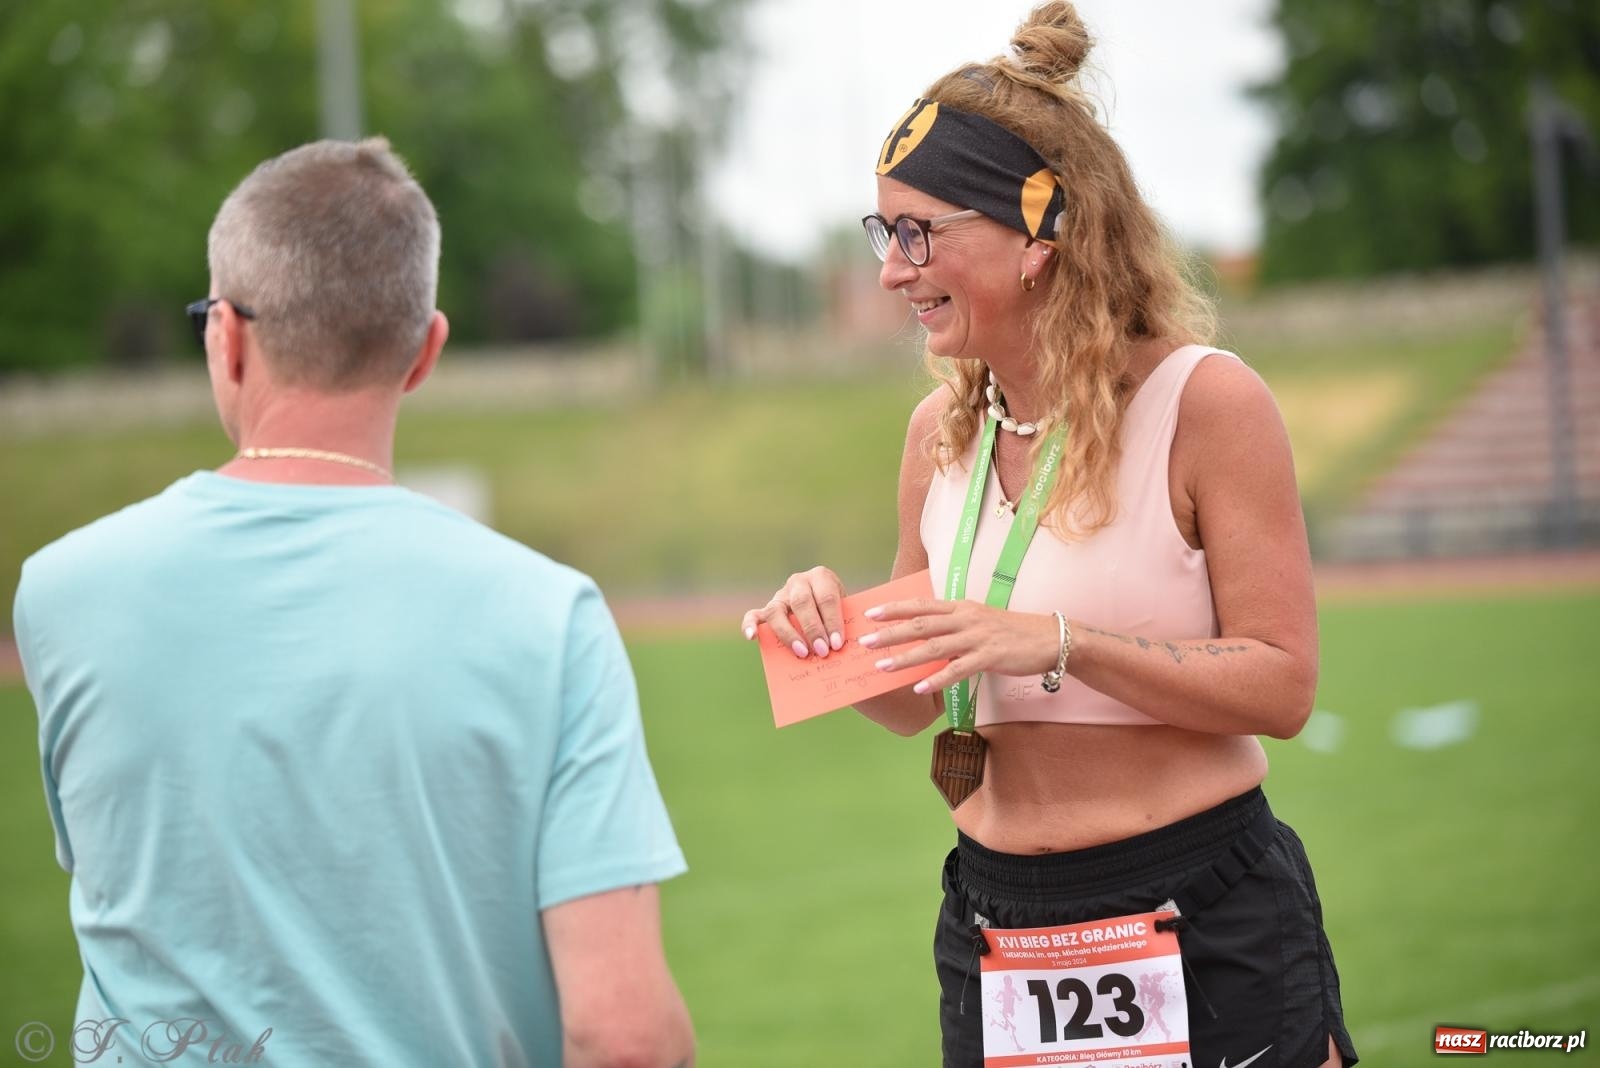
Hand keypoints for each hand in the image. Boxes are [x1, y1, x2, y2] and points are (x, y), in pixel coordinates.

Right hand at [740, 566, 846, 658]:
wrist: (824, 604)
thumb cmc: (838, 610)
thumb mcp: (846, 609)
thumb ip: (844, 622)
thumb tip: (842, 648)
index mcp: (821, 577)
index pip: (826, 597)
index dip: (832, 621)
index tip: (837, 644)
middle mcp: (798, 582)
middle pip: (802, 602)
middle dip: (813, 629)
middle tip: (822, 650)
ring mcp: (780, 595)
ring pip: (777, 610)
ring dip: (789, 633)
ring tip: (802, 652)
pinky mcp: (766, 609)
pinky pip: (753, 615)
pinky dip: (750, 625)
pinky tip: (752, 637)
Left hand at [857, 598, 1059, 693]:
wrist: (1049, 638)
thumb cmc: (1012, 632)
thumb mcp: (979, 620)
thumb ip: (953, 625)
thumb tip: (925, 635)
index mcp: (962, 607)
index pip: (922, 605)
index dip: (894, 608)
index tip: (870, 613)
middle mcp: (966, 618)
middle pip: (921, 624)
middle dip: (890, 633)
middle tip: (865, 641)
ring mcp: (978, 637)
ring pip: (934, 647)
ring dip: (905, 657)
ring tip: (882, 667)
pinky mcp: (990, 657)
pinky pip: (958, 670)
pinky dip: (937, 679)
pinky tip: (919, 687)